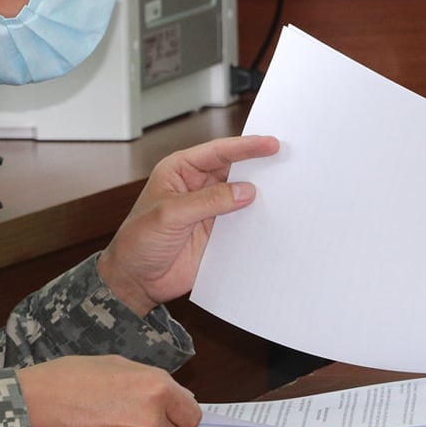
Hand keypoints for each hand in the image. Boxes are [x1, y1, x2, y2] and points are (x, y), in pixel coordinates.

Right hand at [17, 355, 202, 426]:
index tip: (166, 417)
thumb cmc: (68, 381)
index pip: (193, 416)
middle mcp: (150, 420)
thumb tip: (179, 401)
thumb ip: (154, 384)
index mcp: (157, 388)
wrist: (28, 406)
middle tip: (129, 425)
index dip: (178, 417)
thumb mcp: (119, 366)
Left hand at [97, 133, 278, 312]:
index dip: (245, 147)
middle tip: (287, 160)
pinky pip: (244, 222)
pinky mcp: (219, 232)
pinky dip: (259, 219)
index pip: (218, 152)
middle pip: (235, 169)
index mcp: (181, 170)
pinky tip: (275, 216)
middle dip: (259, 165)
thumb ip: (208, 201)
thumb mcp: (169, 215)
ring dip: (262, 193)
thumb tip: (246, 191)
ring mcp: (211, 210)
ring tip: (289, 187)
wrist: (136, 281)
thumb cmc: (137, 242)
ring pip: (243, 195)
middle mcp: (198, 186)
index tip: (270, 144)